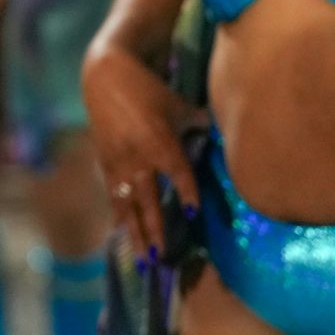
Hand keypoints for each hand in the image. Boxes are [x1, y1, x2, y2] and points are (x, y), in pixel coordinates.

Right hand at [82, 45, 202, 260]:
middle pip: (148, 199)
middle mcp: (137, 156)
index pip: (178, 174)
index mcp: (160, 141)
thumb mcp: (181, 106)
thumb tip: (229, 144)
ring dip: (136, 233)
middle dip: (155, 228)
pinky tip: (124, 236)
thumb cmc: (150, 89)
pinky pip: (114, 196)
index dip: (187, 194)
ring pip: (128, 204)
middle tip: (162, 256)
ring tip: (144, 259)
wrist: (106, 75)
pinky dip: (120, 217)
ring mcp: (118, 162)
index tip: (194, 216)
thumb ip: (202, 128)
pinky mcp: (105, 162)